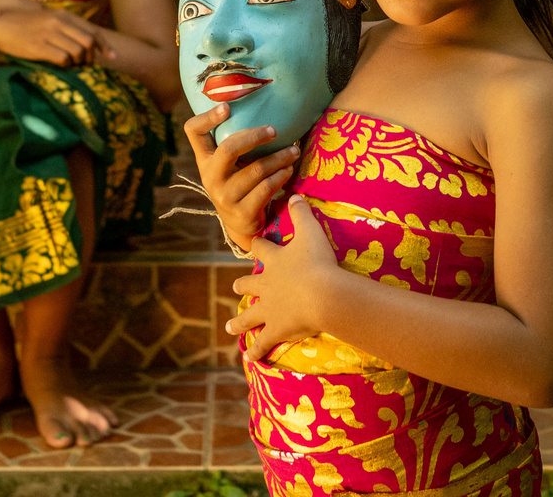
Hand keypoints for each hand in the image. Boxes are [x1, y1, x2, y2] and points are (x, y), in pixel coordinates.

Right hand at [0, 9, 115, 66]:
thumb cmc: (25, 25)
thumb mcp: (48, 19)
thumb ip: (66, 26)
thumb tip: (87, 42)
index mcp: (63, 15)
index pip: (92, 30)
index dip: (104, 45)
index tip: (112, 57)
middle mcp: (58, 22)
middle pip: (89, 42)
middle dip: (91, 56)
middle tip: (86, 64)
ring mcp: (49, 34)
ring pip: (78, 52)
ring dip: (78, 62)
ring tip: (71, 65)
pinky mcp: (39, 47)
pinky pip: (63, 59)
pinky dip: (66, 65)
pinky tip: (60, 65)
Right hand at [184, 102, 300, 251]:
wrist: (240, 224)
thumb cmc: (238, 182)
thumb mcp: (228, 164)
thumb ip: (234, 142)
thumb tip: (263, 107)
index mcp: (204, 159)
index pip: (193, 132)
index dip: (207, 117)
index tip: (227, 107)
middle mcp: (210, 176)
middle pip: (229, 148)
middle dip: (255, 136)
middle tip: (274, 131)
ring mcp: (225, 196)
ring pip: (256, 169)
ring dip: (279, 158)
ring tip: (293, 151)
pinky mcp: (242, 212)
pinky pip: (266, 188)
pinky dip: (281, 176)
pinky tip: (289, 170)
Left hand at [227, 194, 339, 360]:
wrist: (322, 294)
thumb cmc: (318, 261)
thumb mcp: (311, 231)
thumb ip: (302, 212)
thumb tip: (295, 194)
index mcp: (273, 260)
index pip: (260, 249)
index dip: (258, 245)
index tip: (254, 243)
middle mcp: (266, 285)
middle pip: (249, 284)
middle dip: (243, 285)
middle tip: (237, 286)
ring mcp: (269, 309)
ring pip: (249, 316)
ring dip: (240, 321)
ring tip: (230, 327)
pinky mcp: (276, 329)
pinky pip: (262, 342)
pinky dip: (255, 350)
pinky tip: (248, 358)